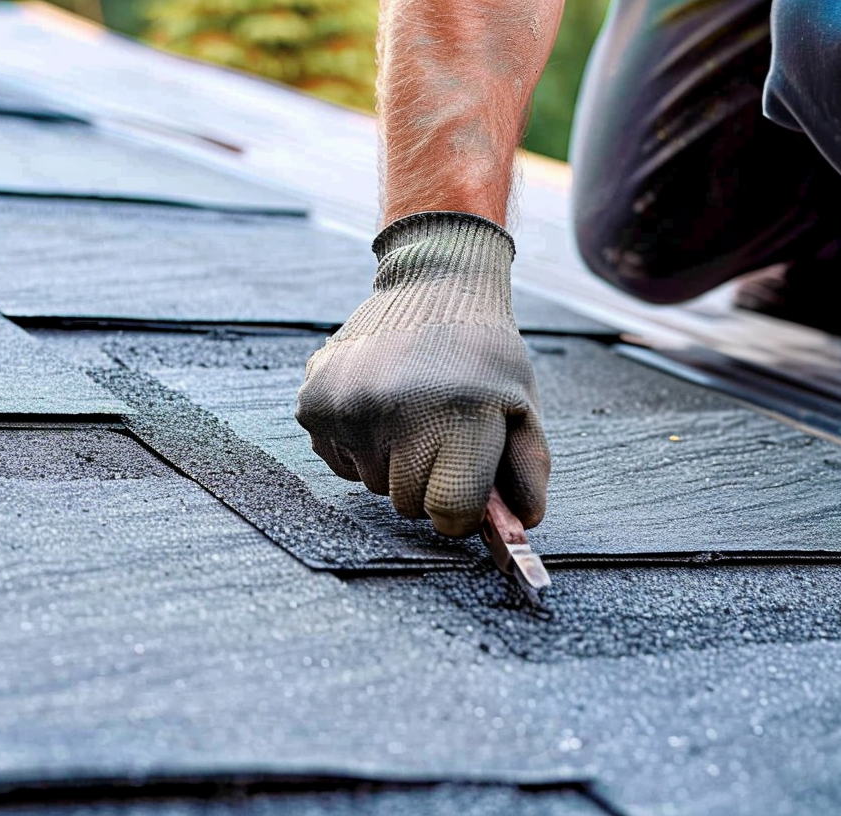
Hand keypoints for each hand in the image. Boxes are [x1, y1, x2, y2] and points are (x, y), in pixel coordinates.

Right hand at [295, 212, 550, 536]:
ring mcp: (349, 407)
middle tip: (440, 434)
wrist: (434, 285)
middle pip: (408, 504)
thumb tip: (518, 528)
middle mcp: (397, 413)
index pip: (450, 513)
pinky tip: (380, 405)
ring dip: (393, 462)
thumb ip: (526, 474)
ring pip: (372, 484)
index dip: (463, 506)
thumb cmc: (484, 354)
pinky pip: (339, 460)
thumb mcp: (521, 408)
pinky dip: (359, 445)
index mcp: (458, 417)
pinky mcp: (314, 402)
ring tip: (410, 411)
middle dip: (428, 482)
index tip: (466, 482)